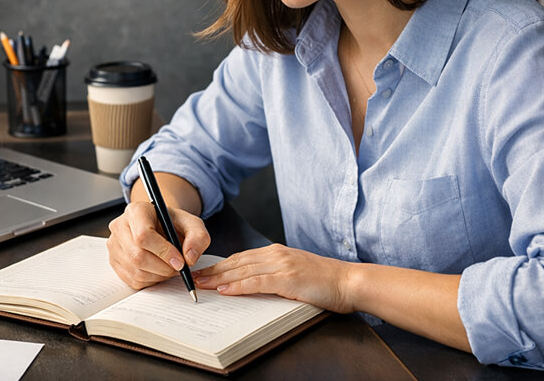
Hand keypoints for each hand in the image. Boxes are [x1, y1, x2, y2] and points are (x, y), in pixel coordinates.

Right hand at [107, 201, 210, 289]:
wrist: (161, 227)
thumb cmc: (173, 224)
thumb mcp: (192, 224)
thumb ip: (198, 237)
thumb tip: (189, 257)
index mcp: (136, 211)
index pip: (143, 235)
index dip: (164, 252)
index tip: (180, 261)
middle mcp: (120, 226)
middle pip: (138, 256)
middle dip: (163, 267)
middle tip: (178, 267)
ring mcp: (114, 246)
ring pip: (136, 271)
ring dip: (159, 275)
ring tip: (170, 267)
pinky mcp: (114, 262)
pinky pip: (133, 280)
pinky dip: (151, 280)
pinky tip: (159, 270)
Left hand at [193, 244, 354, 312]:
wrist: (348, 282)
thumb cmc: (324, 281)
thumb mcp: (295, 272)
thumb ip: (274, 274)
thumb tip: (252, 283)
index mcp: (276, 252)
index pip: (241, 258)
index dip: (221, 265)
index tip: (204, 271)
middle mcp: (276, 254)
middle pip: (237, 262)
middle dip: (214, 271)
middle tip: (195, 278)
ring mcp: (281, 265)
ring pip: (242, 270)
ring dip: (219, 278)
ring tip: (202, 284)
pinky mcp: (287, 278)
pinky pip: (256, 282)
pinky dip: (238, 286)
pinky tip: (225, 290)